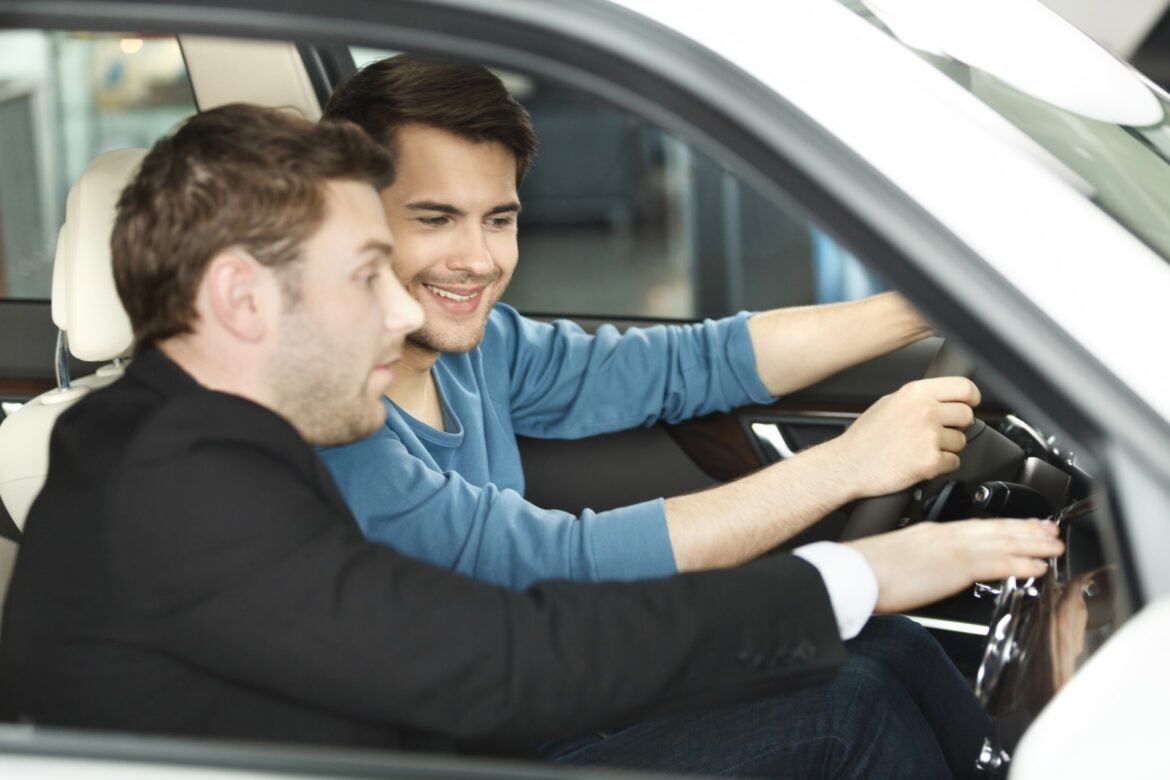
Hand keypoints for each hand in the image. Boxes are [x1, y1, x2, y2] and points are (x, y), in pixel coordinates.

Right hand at [826, 376, 979, 499]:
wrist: (848, 465)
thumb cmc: (864, 438)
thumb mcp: (888, 403)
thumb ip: (918, 398)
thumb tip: (942, 398)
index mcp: (915, 393)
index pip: (964, 387)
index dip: (971, 398)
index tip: (970, 404)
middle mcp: (925, 411)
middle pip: (967, 415)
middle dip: (956, 425)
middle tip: (937, 432)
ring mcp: (929, 437)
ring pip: (961, 441)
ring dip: (947, 447)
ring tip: (920, 448)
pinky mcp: (931, 461)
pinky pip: (953, 462)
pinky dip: (940, 465)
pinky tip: (920, 462)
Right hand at [845, 519, 1063, 612]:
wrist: (855, 573)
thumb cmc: (868, 569)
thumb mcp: (900, 556)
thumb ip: (923, 558)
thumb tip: (934, 569)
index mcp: (932, 532)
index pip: (977, 526)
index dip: (1005, 526)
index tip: (1023, 527)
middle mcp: (946, 535)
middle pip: (995, 529)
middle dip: (1027, 530)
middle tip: (1052, 531)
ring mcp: (952, 549)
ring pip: (1002, 542)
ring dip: (1032, 545)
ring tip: (1054, 547)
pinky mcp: (954, 567)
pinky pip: (996, 564)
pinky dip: (1020, 564)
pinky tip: (1037, 568)